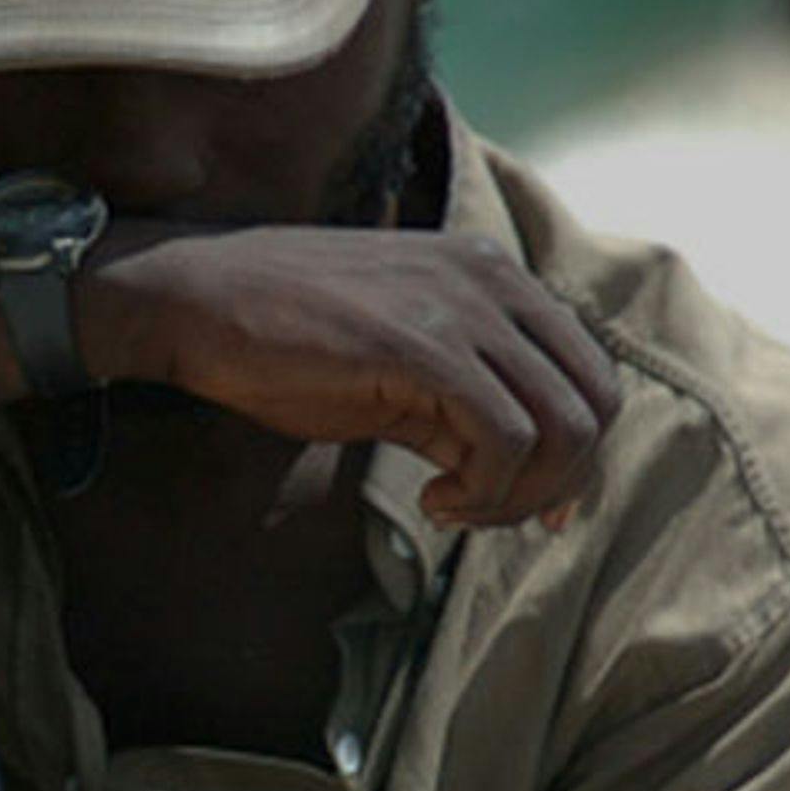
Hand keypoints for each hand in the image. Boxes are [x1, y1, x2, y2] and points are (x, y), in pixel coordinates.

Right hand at [86, 225, 621, 529]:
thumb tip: (518, 477)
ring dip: (517, 495)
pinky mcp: (426, 347)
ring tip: (455, 510)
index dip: (576, 453)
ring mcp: (464, 308)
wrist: (195, 302)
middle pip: (594, 401)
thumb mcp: (395, 363)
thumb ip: (464, 405)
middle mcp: (495, 279)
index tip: (531, 505)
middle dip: (557, 482)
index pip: (587, 370)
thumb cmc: (281, 338)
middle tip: (488, 517)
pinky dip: (483, 492)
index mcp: (494, 273)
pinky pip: (505, 438)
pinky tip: (431, 502)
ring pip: (562, 425)